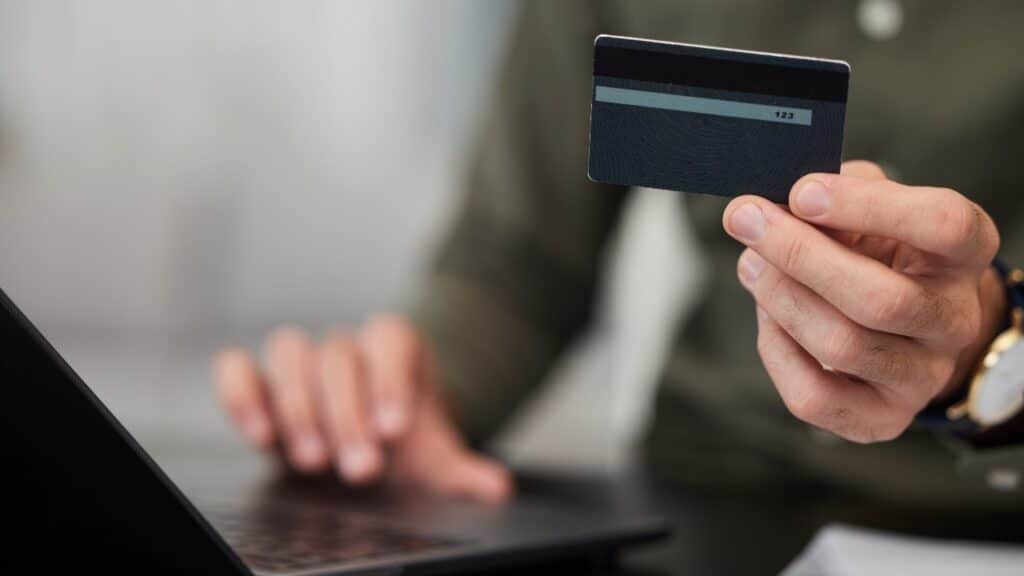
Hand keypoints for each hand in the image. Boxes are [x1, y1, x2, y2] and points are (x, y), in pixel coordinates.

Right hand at [212, 316, 512, 501]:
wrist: (367, 441)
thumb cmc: (399, 441)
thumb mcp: (432, 458)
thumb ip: (460, 470)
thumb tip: (496, 487)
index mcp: (393, 347)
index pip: (390, 340)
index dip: (391, 378)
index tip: (395, 429)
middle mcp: (345, 347)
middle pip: (338, 355)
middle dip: (347, 414)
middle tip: (361, 467)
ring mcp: (300, 362)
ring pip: (290, 353)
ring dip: (299, 408)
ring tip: (313, 461)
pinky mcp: (259, 383)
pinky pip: (237, 368)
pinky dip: (241, 395)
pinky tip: (260, 435)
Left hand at [723, 161, 1005, 442]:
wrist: (899, 325)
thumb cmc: (877, 253)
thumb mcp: (866, 208)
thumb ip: (833, 198)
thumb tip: (772, 208)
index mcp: (964, 255)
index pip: (943, 225)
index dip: (868, 205)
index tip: (802, 192)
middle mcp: (954, 320)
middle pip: (880, 299)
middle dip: (798, 255)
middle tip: (746, 220)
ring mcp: (922, 377)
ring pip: (842, 346)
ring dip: (780, 297)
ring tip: (751, 263)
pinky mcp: (882, 418)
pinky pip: (814, 393)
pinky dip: (777, 348)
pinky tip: (768, 315)